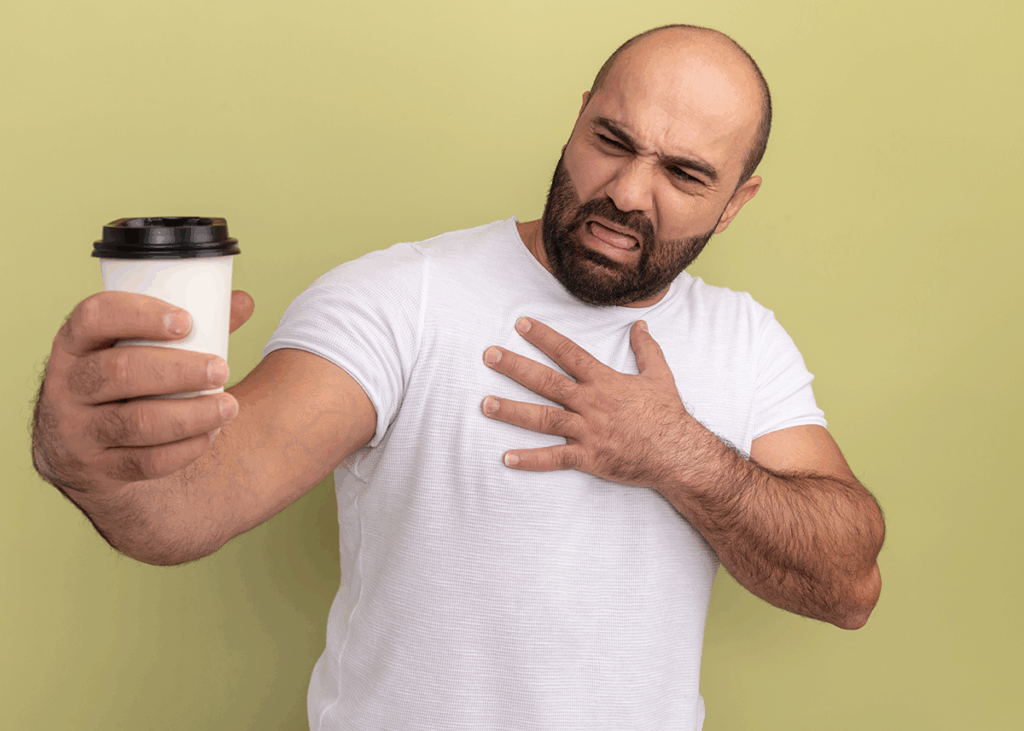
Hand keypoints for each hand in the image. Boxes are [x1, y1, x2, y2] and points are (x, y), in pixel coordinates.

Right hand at [31, 290, 254, 497]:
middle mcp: (67, 385)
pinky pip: (143, 462)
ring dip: (190, 414)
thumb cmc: (126, 383)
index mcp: (75, 343)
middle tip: (222, 369)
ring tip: (229, 407)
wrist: (83, 450)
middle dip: (178, 371)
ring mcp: (76, 430)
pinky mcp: (95, 468)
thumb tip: (242, 301)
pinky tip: (209, 435)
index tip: (186, 321)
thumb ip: (186, 326)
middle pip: (120, 371)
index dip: (139, 315)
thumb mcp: (138, 349)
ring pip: (135, 422)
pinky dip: (184, 450)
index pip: (95, 317)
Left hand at [480, 316, 694, 486]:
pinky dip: (531, 460)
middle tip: (489, 355)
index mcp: (604, 381)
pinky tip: (507, 457)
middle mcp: (590, 403)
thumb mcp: (660, 375)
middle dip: (515, 367)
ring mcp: (587, 431)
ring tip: (485, 404)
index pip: (568, 353)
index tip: (520, 324)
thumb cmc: (668, 415)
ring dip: (512, 411)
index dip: (544, 337)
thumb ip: (646, 349)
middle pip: (546, 382)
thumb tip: (640, 325)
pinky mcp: (588, 458)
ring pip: (543, 418)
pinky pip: (555, 458)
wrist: (678, 454)